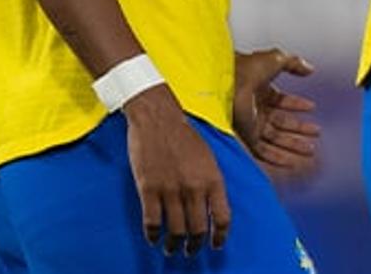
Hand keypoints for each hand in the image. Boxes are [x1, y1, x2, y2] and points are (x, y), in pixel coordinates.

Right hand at [125, 84, 229, 254]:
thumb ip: (212, 181)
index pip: (222, 217)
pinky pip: (152, 222)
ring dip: (174, 245)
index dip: (219, 236)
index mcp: (213, 179)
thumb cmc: (185, 135)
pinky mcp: (149, 189)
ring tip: (172, 249)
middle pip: (197, 229)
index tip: (216, 244)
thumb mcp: (209, 157)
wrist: (158, 118)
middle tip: (192, 251)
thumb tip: (215, 206)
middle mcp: (194, 188)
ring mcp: (170, 189)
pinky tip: (153, 239)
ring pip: (175, 230)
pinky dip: (153, 235)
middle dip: (195, 245)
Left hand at [233, 48, 319, 176]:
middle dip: (299, 129)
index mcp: (260, 89)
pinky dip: (278, 158)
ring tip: (310, 149)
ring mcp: (251, 124)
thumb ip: (294, 63)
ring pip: (275, 140)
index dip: (297, 104)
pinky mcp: (246, 137)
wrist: (226, 82)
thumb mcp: (275, 59)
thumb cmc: (245, 69)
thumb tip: (309, 68)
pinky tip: (292, 161)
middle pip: (281, 123)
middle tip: (315, 133)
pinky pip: (263, 152)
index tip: (311, 107)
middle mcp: (255, 108)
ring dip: (293, 145)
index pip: (281, 100)